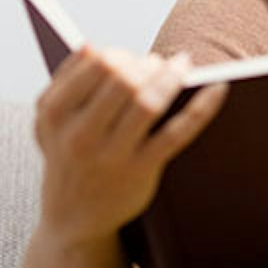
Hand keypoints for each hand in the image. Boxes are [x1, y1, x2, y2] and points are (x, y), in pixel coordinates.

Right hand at [33, 45, 227, 246]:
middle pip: (122, 80)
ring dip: (171, 77)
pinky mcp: (141, 171)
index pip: (94, 63)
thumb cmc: (68, 157)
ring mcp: (112, 155)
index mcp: (54, 114)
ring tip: (183, 66)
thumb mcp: (49, 124)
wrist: (71, 220)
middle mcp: (80, 135)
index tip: (132, 56)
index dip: (120, 53)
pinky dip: (202, 107)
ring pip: (149, 103)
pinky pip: (177, 132)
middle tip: (159, 62)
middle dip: (146, 63)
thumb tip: (92, 47)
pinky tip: (218, 88)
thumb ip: (63, 83)